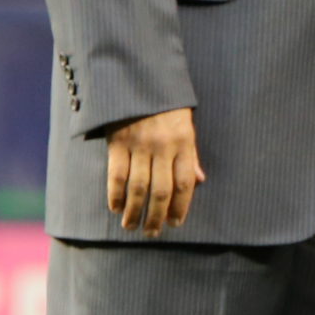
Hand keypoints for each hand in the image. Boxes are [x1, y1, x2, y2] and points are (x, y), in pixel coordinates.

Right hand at [105, 107, 204, 234]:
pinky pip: (116, 175)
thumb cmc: (167, 106)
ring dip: (135, 211)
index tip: (176, 223)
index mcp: (184, 143)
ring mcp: (139, 145)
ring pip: (138, 187)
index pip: (185, 183)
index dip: (182, 207)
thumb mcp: (187, 126)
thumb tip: (200, 181)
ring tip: (132, 227)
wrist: (139, 81)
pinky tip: (116, 208)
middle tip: (152, 233)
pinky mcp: (117, 143)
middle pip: (161, 190)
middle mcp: (163, 147)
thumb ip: (191, 155)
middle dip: (157, 216)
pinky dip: (115, 195)